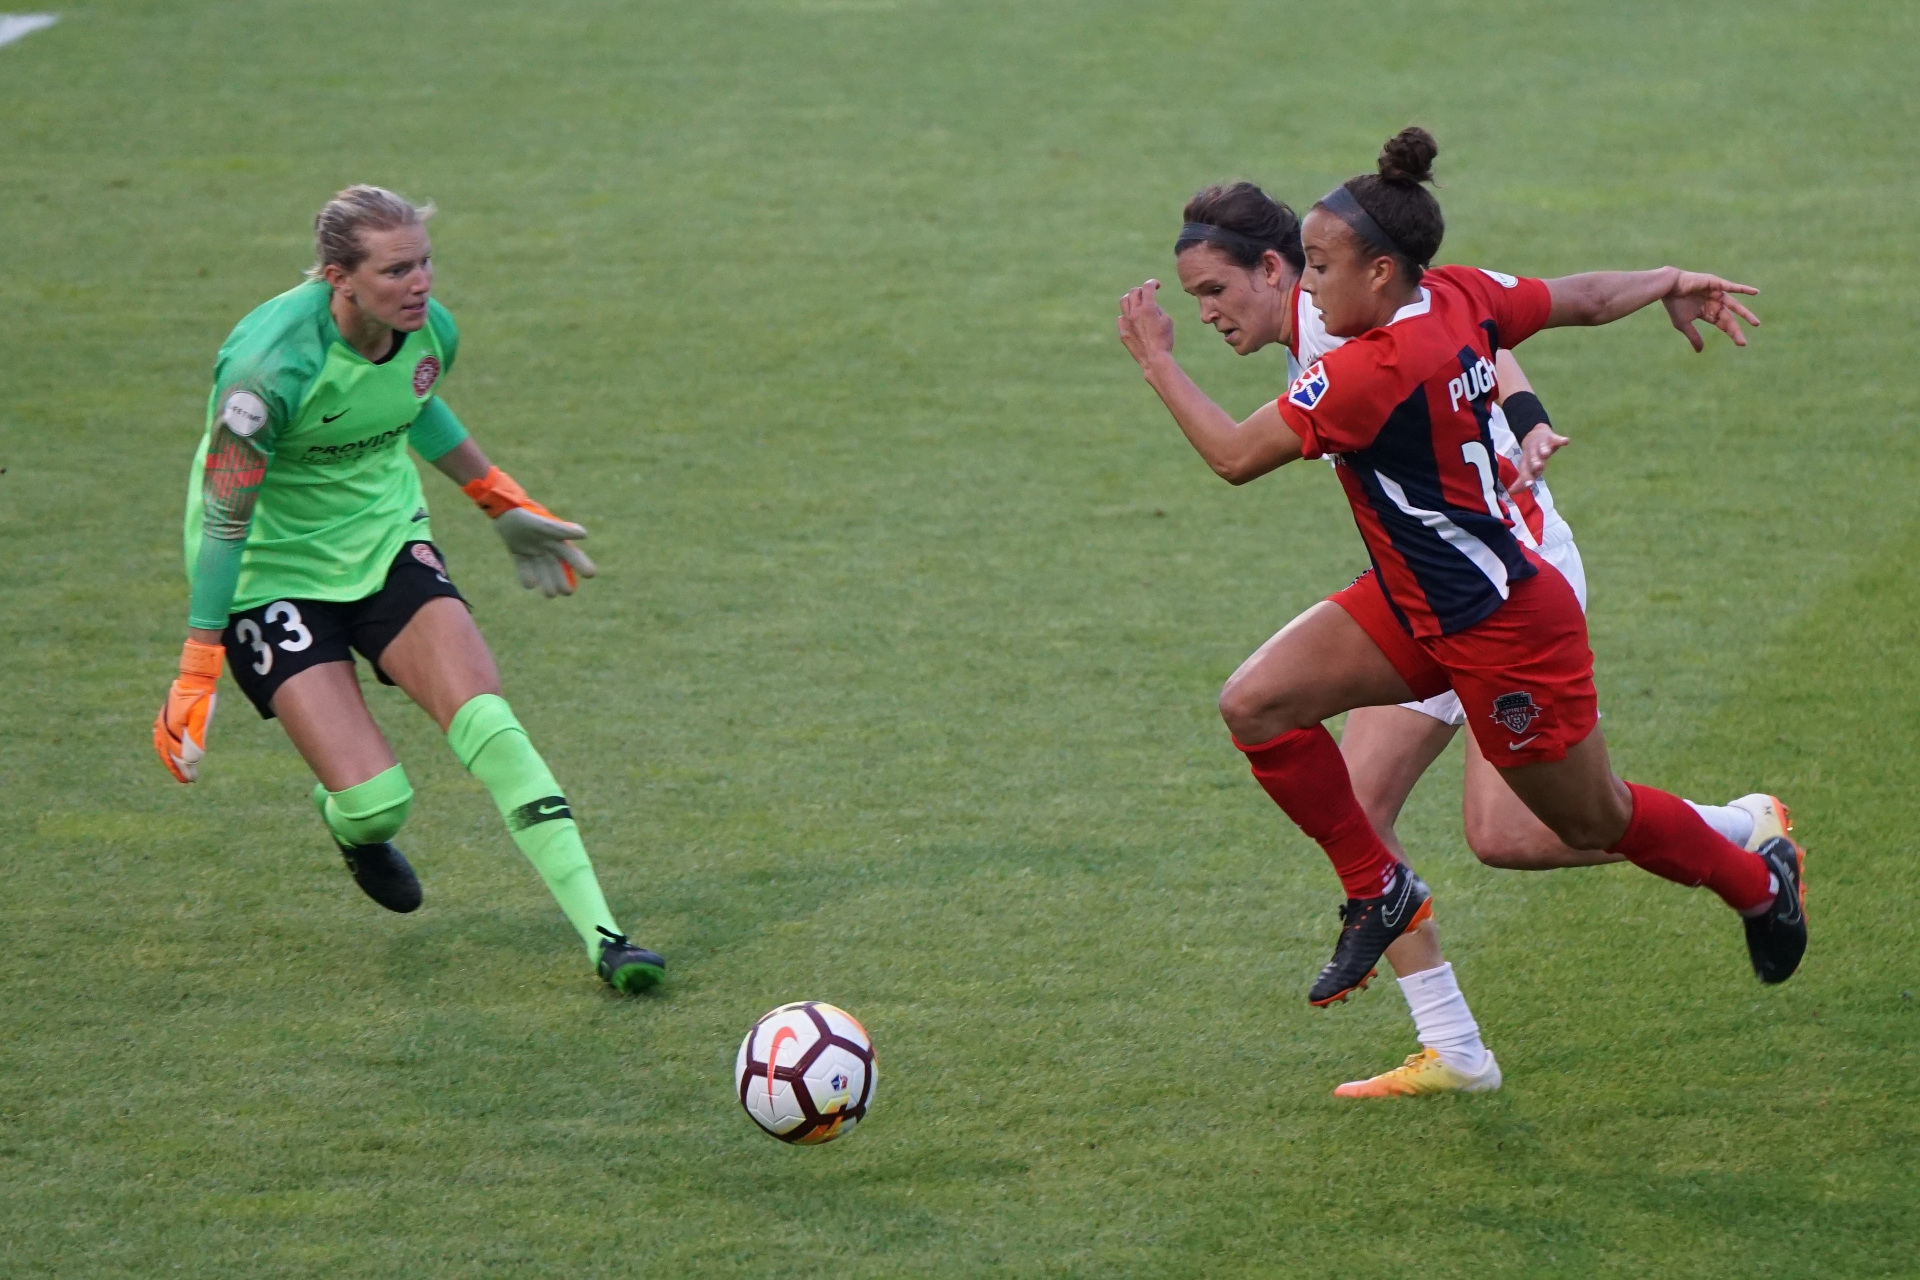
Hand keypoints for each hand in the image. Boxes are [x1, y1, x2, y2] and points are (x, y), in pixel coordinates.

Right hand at [153, 639, 222, 782]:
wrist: (195, 676)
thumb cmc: (201, 697)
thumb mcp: (202, 718)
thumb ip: (195, 739)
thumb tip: (191, 761)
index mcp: (171, 729)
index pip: (178, 755)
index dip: (185, 769)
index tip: (191, 780)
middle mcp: (164, 727)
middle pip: (168, 753)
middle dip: (176, 768)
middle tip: (185, 780)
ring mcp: (163, 721)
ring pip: (163, 746)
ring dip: (170, 760)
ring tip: (178, 769)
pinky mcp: (166, 716)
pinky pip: (162, 738)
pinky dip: (165, 748)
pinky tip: (169, 752)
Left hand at [461, 465, 597, 596]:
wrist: (504, 509)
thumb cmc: (528, 515)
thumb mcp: (545, 525)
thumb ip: (563, 530)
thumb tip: (584, 535)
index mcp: (557, 539)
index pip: (572, 555)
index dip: (582, 564)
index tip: (591, 574)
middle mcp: (547, 546)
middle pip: (557, 566)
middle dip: (562, 579)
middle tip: (567, 592)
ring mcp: (532, 550)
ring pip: (542, 569)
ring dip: (547, 581)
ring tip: (550, 595)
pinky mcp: (519, 552)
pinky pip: (524, 567)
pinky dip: (526, 576)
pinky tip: (530, 585)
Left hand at [1116, 279, 1174, 369]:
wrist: (1154, 358)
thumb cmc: (1165, 339)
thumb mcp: (1167, 320)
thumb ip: (1157, 308)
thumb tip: (1150, 304)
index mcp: (1148, 308)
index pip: (1147, 287)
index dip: (1152, 283)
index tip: (1156, 285)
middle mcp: (1135, 313)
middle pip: (1133, 292)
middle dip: (1141, 290)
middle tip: (1147, 294)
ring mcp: (1127, 322)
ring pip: (1124, 302)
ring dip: (1130, 298)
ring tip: (1136, 302)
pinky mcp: (1123, 332)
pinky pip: (1121, 318)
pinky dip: (1127, 316)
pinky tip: (1133, 319)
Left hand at [1508, 424, 1570, 492]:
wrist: (1534, 435)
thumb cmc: (1531, 457)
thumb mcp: (1527, 468)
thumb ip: (1522, 481)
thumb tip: (1511, 492)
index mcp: (1527, 464)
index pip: (1526, 472)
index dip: (1526, 478)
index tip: (1529, 484)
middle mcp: (1532, 454)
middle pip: (1533, 459)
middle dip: (1535, 463)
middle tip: (1537, 466)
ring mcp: (1541, 445)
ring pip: (1542, 448)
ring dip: (1544, 450)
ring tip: (1546, 453)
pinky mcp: (1550, 437)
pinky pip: (1556, 439)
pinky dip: (1560, 440)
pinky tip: (1566, 441)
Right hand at [1663, 271, 1759, 350]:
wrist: (1668, 288)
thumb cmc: (1674, 305)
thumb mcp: (1683, 324)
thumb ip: (1694, 336)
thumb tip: (1700, 351)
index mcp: (1708, 312)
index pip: (1724, 324)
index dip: (1733, 333)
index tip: (1742, 344)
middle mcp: (1715, 303)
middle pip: (1729, 318)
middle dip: (1736, 330)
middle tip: (1743, 343)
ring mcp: (1716, 293)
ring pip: (1734, 305)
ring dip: (1745, 314)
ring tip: (1755, 323)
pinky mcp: (1716, 283)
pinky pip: (1731, 287)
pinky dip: (1743, 289)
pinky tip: (1755, 292)